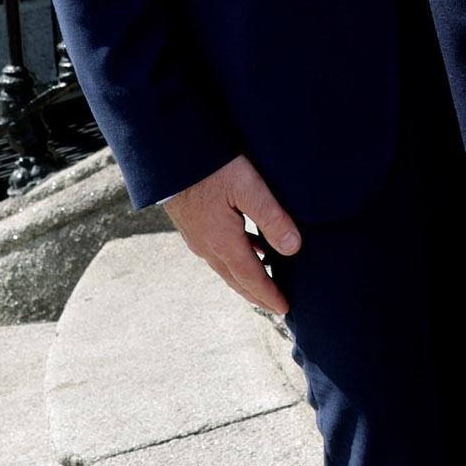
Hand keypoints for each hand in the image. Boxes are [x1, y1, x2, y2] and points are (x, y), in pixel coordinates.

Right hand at [165, 154, 299, 315]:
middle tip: (277, 307)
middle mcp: (207, 247)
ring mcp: (198, 238)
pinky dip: (237, 260)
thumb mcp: (249, 188)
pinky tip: (251, 250)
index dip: (269, 295)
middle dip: (258, 295)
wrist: (171, 156)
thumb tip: (294, 249)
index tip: (286, 309)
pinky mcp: (194, 226)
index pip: (251, 278)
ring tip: (265, 285)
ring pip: (226, 268)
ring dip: (246, 280)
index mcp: (223, 242)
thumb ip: (272, 217)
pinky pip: (218, 253)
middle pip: (236, 280)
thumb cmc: (212, 167)